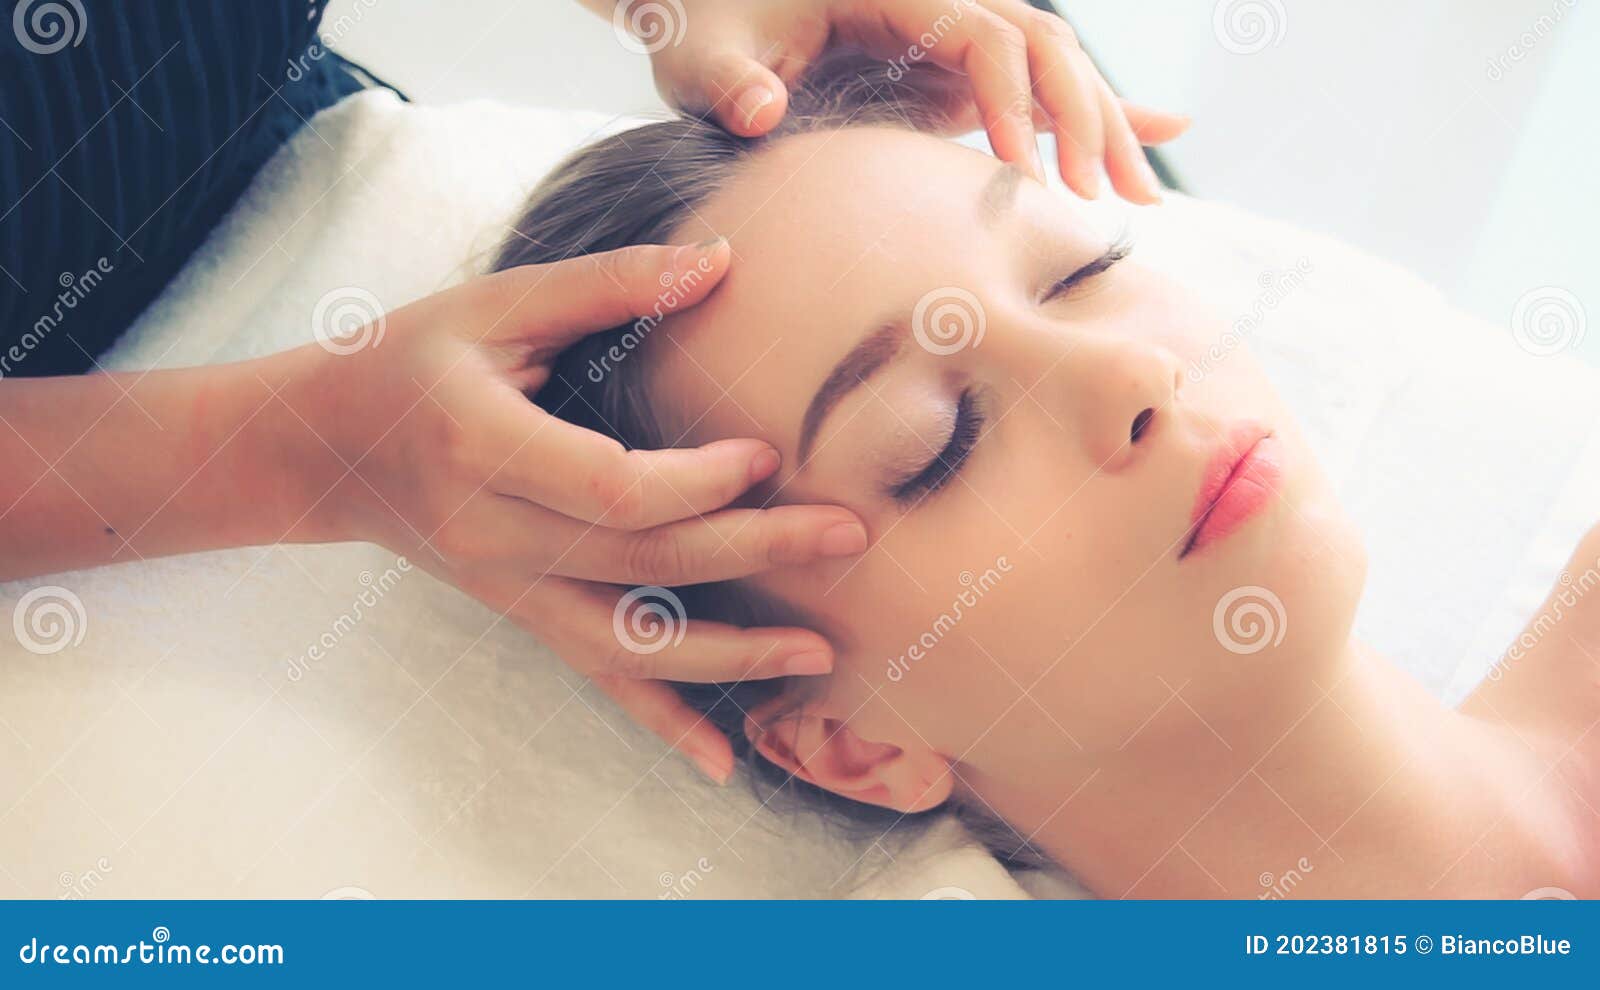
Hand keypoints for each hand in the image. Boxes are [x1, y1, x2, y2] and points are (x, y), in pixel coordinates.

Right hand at [284, 239, 865, 781]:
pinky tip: (722, 763)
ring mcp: (506, 586)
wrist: (321, 449)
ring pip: (628, 642)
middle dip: (753, 552)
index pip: (611, 489)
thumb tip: (721, 261)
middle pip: (641, 563)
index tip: (770, 451)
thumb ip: (607, 283)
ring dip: (729, 657)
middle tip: (848, 536)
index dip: (698, 481)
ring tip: (818, 655)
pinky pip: (597, 675)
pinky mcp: (520, 612)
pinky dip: (662, 721)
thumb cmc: (408, 361)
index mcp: (482, 447)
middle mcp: (494, 533)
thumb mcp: (492, 305)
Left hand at [624, 0, 1189, 202]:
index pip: (983, 33)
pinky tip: (1157, 134)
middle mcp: (938, 8)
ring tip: (1142, 196)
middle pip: (1042, 46)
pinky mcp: (954, 76)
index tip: (1026, 172)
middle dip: (1086, 116)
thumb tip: (759, 111)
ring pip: (1054, 69)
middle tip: (1108, 195)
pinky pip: (1036, 90)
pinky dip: (1091, 115)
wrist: (708, 17)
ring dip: (1104, 125)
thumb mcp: (702, 53)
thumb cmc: (704, 27)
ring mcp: (951, 42)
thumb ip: (730, 81)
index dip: (1013, 98)